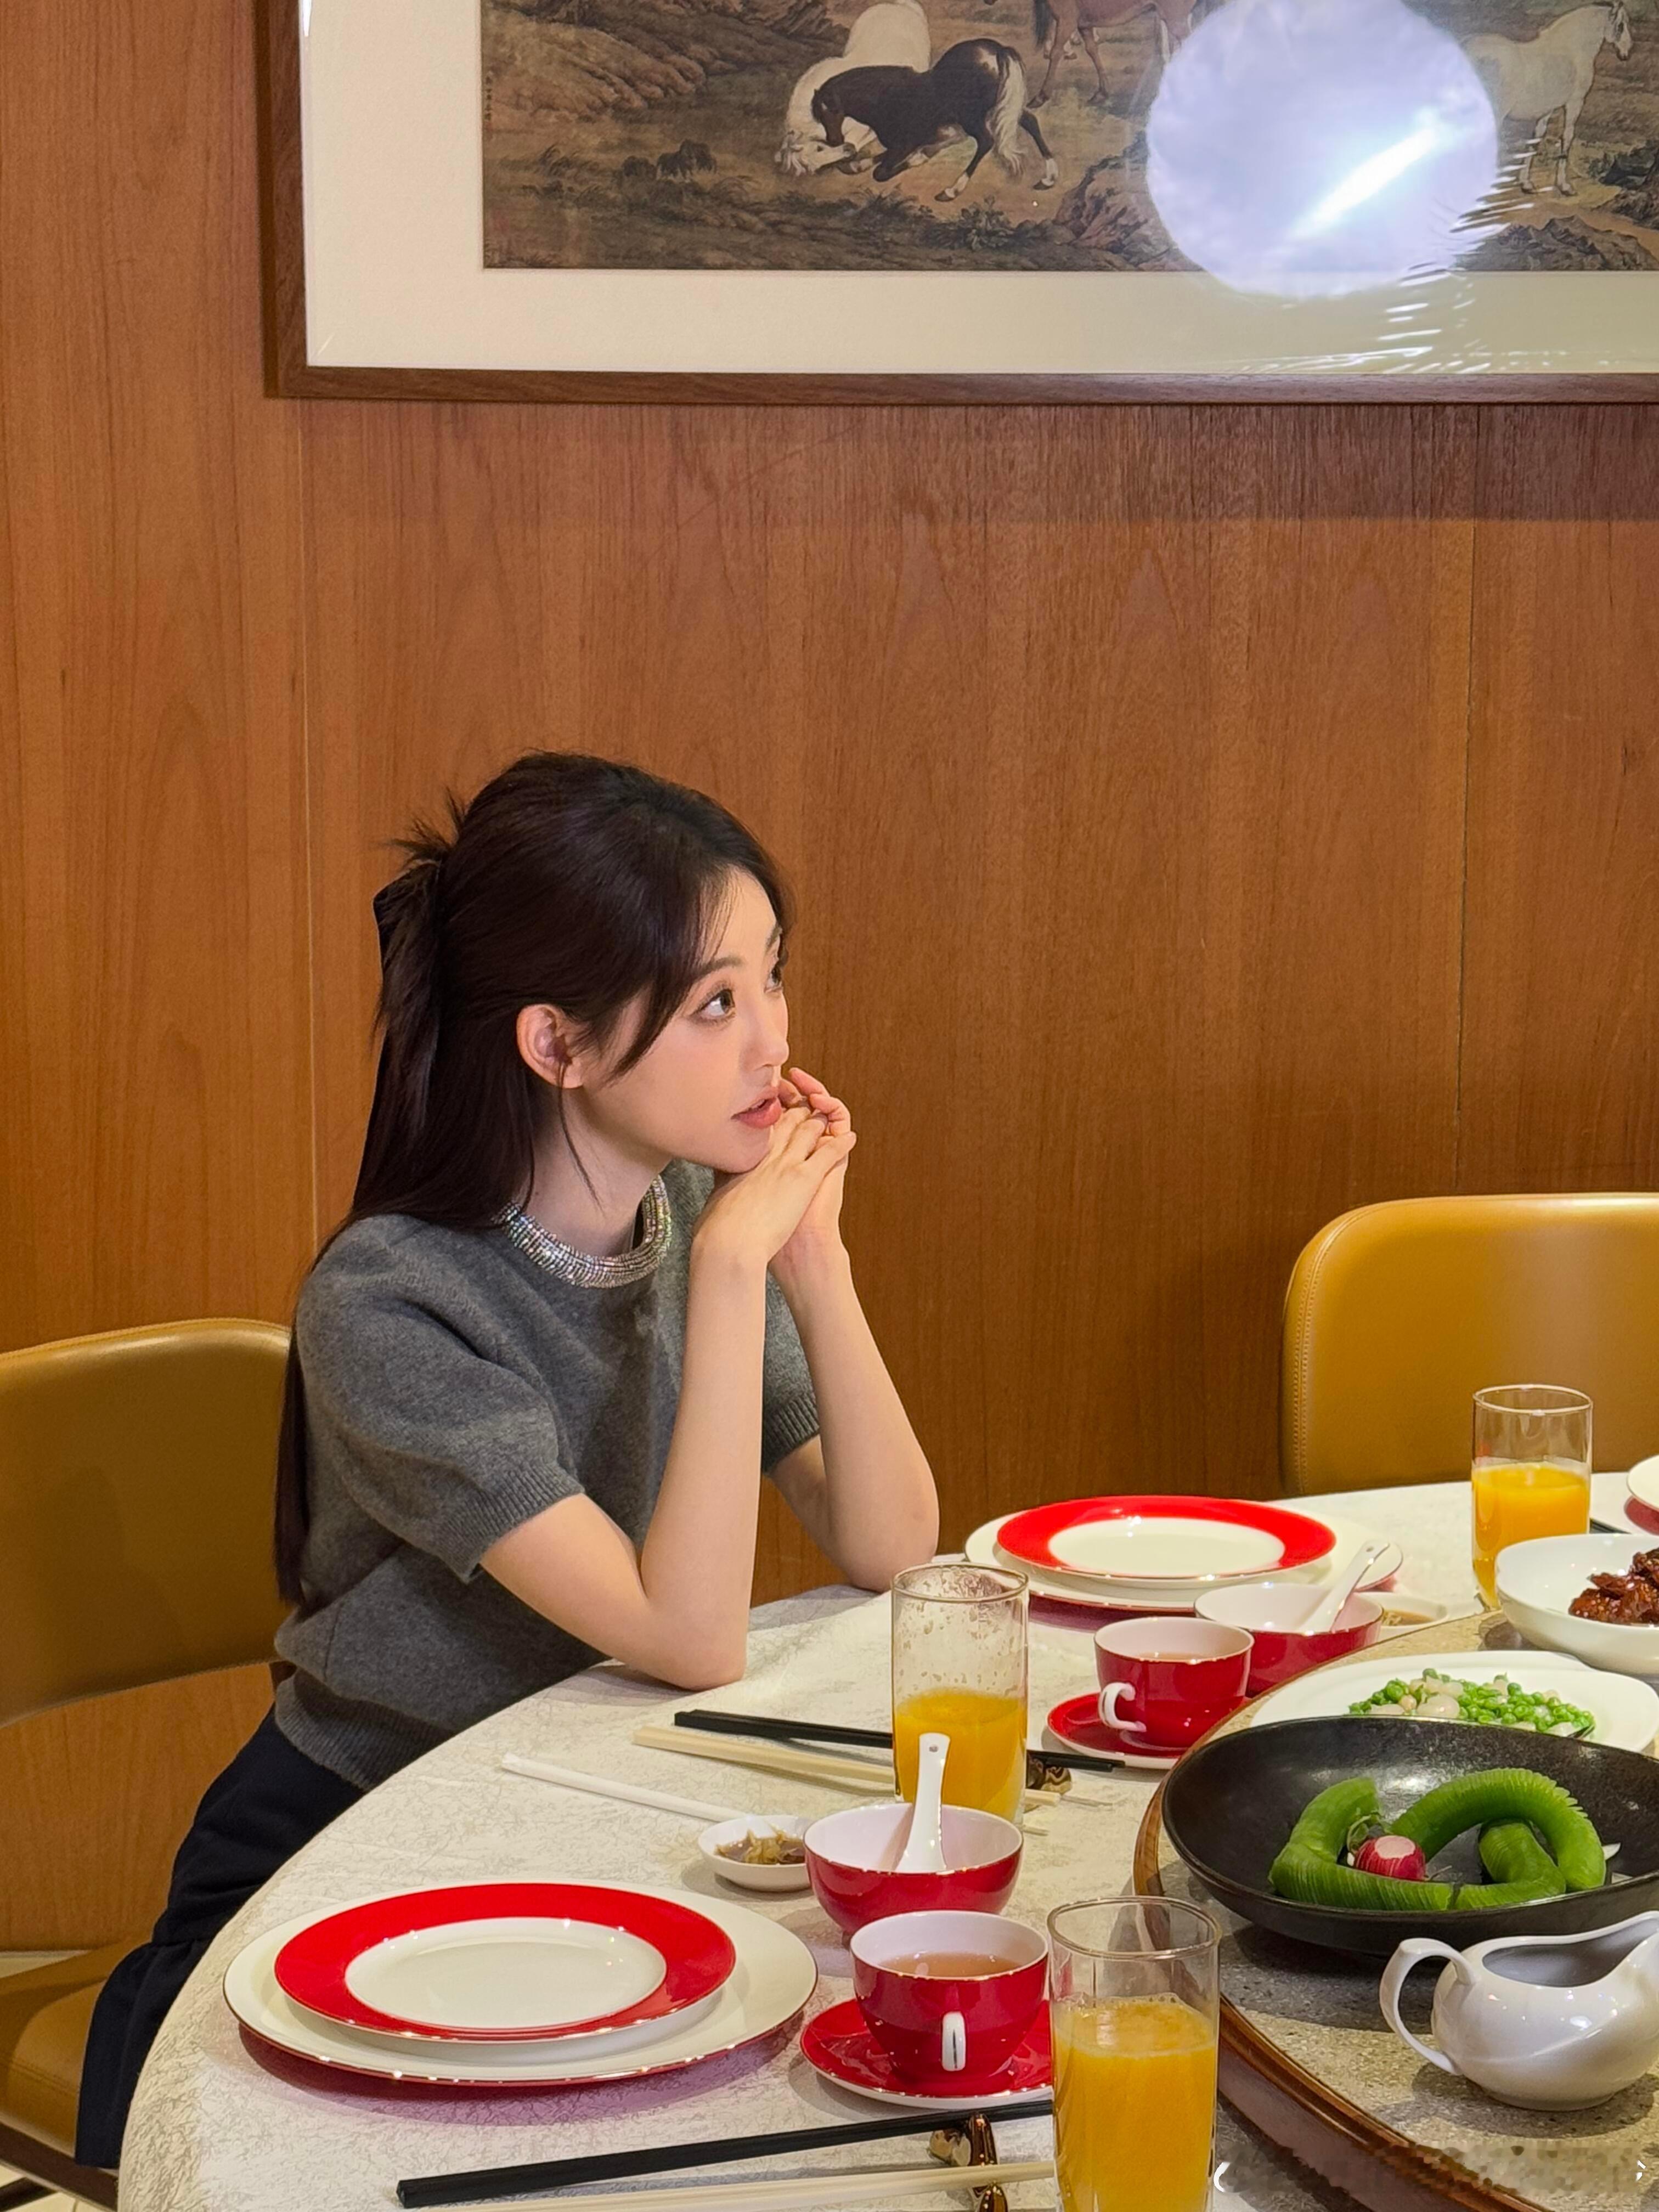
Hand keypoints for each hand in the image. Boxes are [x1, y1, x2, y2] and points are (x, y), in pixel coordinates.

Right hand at [694, 1087, 854, 1274]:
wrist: (730, 1242)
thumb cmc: (719, 1226)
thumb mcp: (717, 1194)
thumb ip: (722, 1180)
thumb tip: (716, 1178)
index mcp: (745, 1157)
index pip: (764, 1128)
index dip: (775, 1117)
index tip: (780, 1113)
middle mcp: (766, 1153)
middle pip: (786, 1122)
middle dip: (799, 1111)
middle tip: (807, 1106)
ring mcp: (786, 1162)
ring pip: (809, 1130)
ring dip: (820, 1121)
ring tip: (827, 1116)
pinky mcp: (804, 1177)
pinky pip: (829, 1152)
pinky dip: (841, 1143)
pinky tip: (850, 1137)